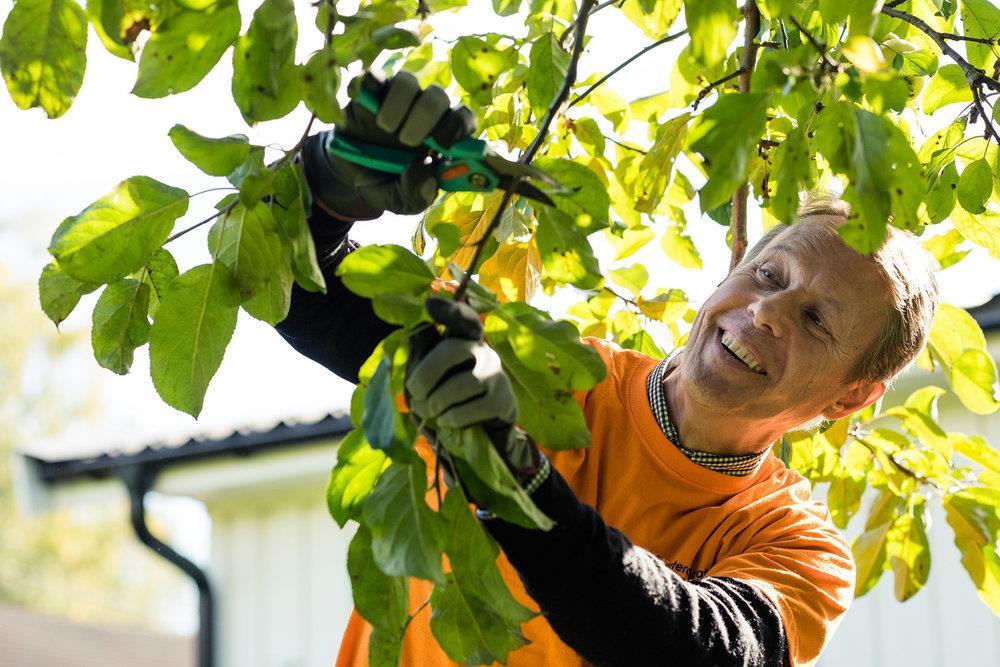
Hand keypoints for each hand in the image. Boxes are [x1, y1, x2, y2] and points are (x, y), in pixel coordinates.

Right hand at [301, 71, 475, 217]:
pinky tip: (367, 104)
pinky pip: (373, 77)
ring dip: (399, 103)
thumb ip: (417, 194)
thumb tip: (426, 169)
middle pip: (437, 96)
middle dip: (426, 117)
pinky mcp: (369, 93)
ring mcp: (397, 99)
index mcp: (442, 137)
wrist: (348, 176)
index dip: (459, 125)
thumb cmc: (386, 184)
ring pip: (407, 81)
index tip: (444, 144)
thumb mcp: (402, 200)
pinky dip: (371, 85)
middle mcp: (424, 112)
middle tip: (408, 140)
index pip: (463, 118)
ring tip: (387, 127)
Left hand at [406, 297, 546, 486]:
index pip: (462, 319)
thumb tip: (412, 338)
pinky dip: (454, 417)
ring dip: (438, 401)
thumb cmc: (451, 399)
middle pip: (452, 351)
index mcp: (465, 341)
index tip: (429, 305)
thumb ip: (422, 358)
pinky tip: (446, 421)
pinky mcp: (504, 401)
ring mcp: (496, 375)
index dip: (448, 310)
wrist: (482, 432)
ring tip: (430, 412)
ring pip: (463, 383)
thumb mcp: (432, 377)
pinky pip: (474, 407)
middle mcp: (484, 351)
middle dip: (426, 374)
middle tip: (415, 394)